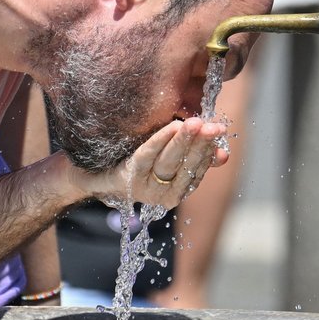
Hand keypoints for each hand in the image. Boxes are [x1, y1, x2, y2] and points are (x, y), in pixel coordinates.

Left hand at [83, 117, 228, 208]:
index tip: (221, 133)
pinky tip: (173, 126)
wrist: (94, 174)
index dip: (209, 151)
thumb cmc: (136, 164)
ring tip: (197, 123)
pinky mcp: (128, 177)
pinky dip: (161, 140)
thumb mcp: (168, 161)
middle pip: (186, 166)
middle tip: (214, 126)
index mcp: (176, 192)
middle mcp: (162, 195)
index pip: (197, 170)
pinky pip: (148, 155)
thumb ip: (195, 158)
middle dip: (202, 144)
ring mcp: (145, 189)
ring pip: (169, 161)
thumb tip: (223, 156)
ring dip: (184, 141)